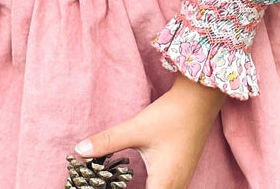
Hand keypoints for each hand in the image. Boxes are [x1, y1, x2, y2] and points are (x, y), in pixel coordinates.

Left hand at [74, 73, 225, 188]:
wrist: (199, 100)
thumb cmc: (170, 115)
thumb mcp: (137, 128)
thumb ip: (108, 141)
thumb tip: (79, 150)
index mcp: (165, 185)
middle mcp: (176, 188)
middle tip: (108, 184)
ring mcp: (181, 182)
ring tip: (117, 183)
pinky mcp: (181, 174)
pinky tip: (138, 184)